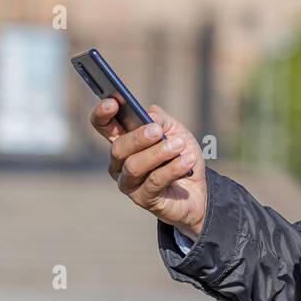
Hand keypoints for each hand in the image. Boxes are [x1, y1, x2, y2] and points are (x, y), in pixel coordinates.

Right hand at [90, 99, 207, 236]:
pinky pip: (154, 181)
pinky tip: (187, 161)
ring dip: (159, 153)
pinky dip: (173, 168)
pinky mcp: (142, 198)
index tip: (112, 102)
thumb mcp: (175, 130)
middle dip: (138, 137)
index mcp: (123, 140)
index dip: (102, 113)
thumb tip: (149, 117)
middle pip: (118, 148)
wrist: (198, 188)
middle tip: (157, 131)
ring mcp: (128, 182)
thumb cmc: (181, 155)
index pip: (103, 125)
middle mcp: (119, 162)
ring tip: (179, 145)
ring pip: (133, 166)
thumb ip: (160, 120)